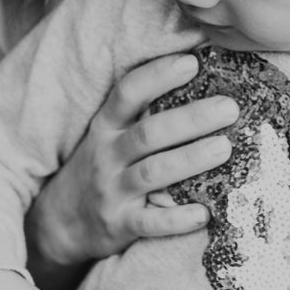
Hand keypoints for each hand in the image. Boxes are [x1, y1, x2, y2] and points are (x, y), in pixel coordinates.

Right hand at [28, 53, 237, 264]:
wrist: (60, 221)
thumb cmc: (101, 166)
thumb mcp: (109, 134)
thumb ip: (143, 112)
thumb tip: (200, 76)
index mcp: (106, 126)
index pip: (128, 93)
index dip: (158, 76)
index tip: (192, 63)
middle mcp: (107, 155)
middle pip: (149, 133)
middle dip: (191, 119)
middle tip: (229, 108)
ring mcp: (112, 191)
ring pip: (152, 173)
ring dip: (190, 159)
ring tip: (225, 148)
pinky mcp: (120, 225)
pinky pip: (150, 223)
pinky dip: (177, 219)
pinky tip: (205, 214)